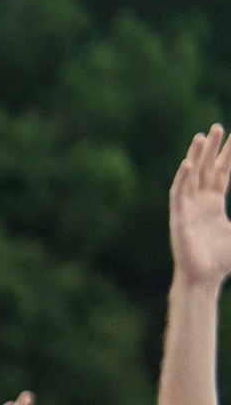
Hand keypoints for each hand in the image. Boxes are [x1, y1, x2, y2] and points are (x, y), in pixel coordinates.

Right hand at [171, 125, 230, 287]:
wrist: (205, 278)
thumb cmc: (224, 261)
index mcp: (215, 203)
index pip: (223, 172)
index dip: (229, 155)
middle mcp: (201, 201)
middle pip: (208, 168)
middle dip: (213, 148)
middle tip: (217, 126)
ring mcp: (188, 208)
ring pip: (192, 176)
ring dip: (196, 156)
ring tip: (201, 136)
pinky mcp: (178, 217)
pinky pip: (179, 193)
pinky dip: (183, 178)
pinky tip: (188, 163)